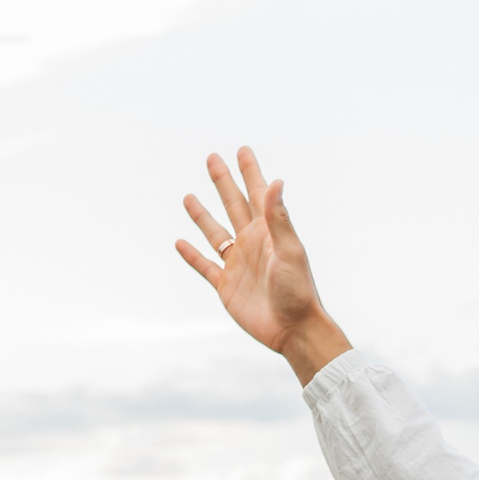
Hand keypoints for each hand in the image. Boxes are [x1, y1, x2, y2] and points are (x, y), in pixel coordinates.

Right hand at [175, 148, 349, 383]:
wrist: (294, 329)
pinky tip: (180, 242)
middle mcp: (252, 244)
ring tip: (188, 196)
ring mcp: (238, 264)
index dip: (249, 172)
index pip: (257, 194)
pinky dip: (192, 255)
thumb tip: (276, 181)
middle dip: (223, 182)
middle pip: (232, 205)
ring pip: (215, 233)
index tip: (242, 150)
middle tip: (212, 158)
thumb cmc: (298, 290)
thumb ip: (279, 218)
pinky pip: (205, 266)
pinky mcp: (226, 286)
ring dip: (202, 215)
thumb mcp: (289, 251)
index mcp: (268, 232)